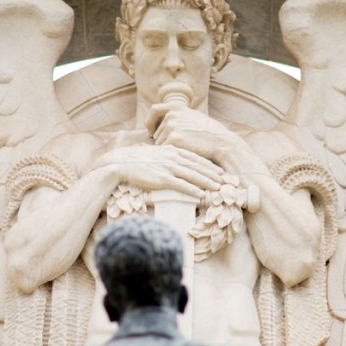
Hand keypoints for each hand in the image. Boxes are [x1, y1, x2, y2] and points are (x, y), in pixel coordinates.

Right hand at [91, 144, 222, 196]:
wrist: (119, 164)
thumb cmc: (134, 160)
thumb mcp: (153, 153)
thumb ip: (165, 156)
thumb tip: (174, 161)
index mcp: (171, 150)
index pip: (194, 157)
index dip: (208, 164)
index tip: (219, 170)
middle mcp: (172, 157)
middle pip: (197, 166)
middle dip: (213, 173)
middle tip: (226, 180)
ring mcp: (167, 168)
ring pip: (192, 175)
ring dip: (207, 182)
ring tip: (218, 188)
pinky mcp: (161, 179)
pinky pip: (180, 185)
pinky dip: (192, 190)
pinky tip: (201, 195)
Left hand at [145, 102, 244, 164]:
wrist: (220, 141)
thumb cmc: (208, 132)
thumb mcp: (193, 116)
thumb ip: (178, 116)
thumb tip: (163, 120)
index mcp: (176, 107)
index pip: (154, 110)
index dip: (150, 121)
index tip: (151, 131)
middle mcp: (172, 114)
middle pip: (157, 131)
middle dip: (163, 140)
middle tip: (179, 148)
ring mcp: (172, 126)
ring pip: (159, 142)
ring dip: (168, 148)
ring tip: (185, 150)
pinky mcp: (173, 139)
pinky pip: (164, 150)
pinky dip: (170, 154)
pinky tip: (182, 154)